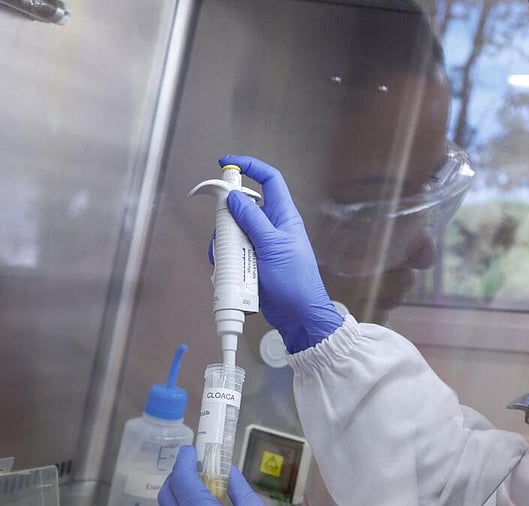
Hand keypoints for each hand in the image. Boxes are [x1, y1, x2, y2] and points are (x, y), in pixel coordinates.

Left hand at [158, 446, 262, 505]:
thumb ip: (242, 492)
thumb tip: (231, 473)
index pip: (182, 479)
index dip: (184, 460)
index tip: (191, 450)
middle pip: (166, 493)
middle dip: (177, 475)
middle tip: (194, 467)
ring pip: (168, 505)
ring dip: (178, 492)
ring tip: (198, 487)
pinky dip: (182, 504)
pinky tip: (199, 504)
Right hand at [219, 154, 344, 351]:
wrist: (298, 314)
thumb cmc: (295, 280)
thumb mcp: (272, 245)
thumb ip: (252, 220)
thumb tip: (234, 197)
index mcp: (283, 216)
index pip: (269, 180)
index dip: (250, 167)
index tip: (227, 163)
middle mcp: (271, 226)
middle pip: (242, 207)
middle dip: (227, 217)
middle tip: (224, 231)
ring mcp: (260, 244)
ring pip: (232, 231)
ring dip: (225, 243)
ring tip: (231, 259)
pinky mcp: (251, 261)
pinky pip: (232, 252)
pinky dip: (226, 259)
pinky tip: (228, 271)